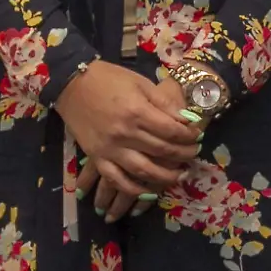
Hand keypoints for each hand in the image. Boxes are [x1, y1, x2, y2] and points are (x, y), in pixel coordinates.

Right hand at [55, 61, 201, 187]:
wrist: (72, 84)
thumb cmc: (110, 79)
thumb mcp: (141, 83)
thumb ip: (164, 104)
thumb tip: (187, 121)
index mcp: (138, 112)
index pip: (172, 131)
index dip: (189, 136)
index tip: (198, 137)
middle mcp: (125, 134)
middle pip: (162, 151)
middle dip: (183, 155)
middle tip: (194, 154)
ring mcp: (109, 149)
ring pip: (143, 171)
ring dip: (165, 177)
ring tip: (180, 176)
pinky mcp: (96, 157)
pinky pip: (116, 180)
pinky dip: (134, 189)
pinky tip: (149, 191)